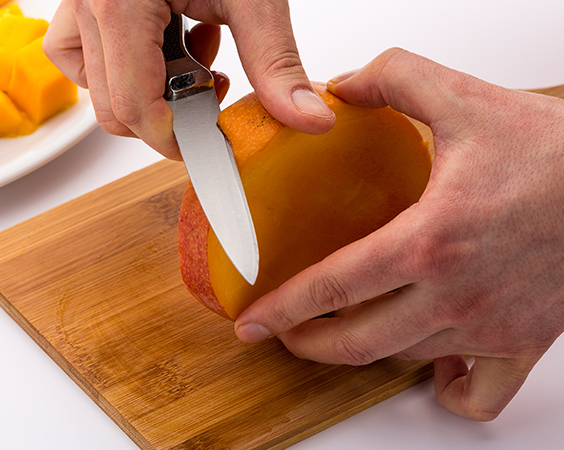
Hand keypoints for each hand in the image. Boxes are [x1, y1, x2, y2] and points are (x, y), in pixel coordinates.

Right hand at [43, 0, 334, 158]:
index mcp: (122, 3)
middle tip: (214, 88)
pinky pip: (77, 55)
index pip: (135, 106)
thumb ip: (276, 62)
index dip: (177, 138)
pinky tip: (163, 45)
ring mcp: (80, 2)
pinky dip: (118, 68)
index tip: (214, 140)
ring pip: (95, 88)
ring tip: (193, 54)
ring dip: (148, 89)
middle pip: (114, 109)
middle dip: (169, 115)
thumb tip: (308, 119)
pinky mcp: (83, 1)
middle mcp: (90, 4)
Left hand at [234, 48, 563, 420]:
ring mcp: (490, 325)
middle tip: (285, 334)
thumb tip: (343, 86)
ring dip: (362, 352)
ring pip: (404, 360)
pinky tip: (432, 367)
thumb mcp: (464, 98)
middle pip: (358, 341)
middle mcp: (456, 293)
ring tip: (341, 332)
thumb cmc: (558, 153)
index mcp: (430, 240)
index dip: (283, 309)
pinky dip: (450, 391)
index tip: (252, 323)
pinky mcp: (524, 341)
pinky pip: (481, 392)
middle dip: (309, 342)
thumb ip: (395, 79)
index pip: (334, 286)